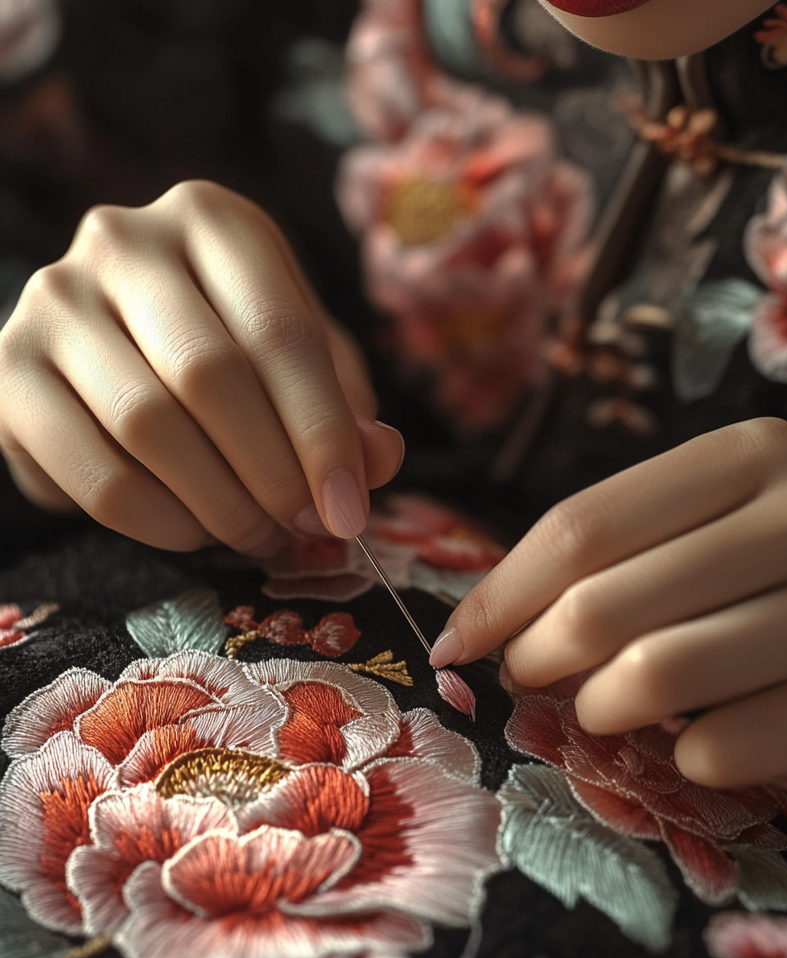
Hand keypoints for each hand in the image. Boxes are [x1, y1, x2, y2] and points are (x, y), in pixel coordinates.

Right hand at [0, 180, 403, 553]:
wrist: (119, 342)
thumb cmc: (232, 342)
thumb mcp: (303, 359)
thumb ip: (344, 403)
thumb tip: (376, 458)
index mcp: (213, 221)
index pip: (280, 332)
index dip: (323, 433)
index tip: (350, 508)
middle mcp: (123, 242)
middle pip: (210, 376)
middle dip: (273, 473)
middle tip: (305, 526)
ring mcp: (54, 302)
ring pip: (147, 425)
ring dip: (220, 504)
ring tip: (258, 534)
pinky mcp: (9, 372)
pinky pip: (94, 474)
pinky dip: (160, 523)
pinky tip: (196, 530)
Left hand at [434, 418, 786, 845]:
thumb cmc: (786, 605)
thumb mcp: (708, 547)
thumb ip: (612, 560)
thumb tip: (481, 622)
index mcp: (758, 453)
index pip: (585, 523)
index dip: (503, 591)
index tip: (459, 642)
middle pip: (607, 601)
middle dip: (537, 655)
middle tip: (526, 679)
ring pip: (658, 674)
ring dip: (601, 712)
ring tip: (602, 713)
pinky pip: (723, 747)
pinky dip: (684, 761)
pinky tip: (696, 748)